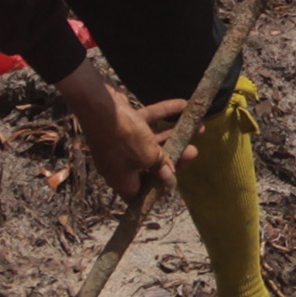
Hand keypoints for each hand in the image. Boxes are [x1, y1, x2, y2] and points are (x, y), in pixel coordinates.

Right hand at [56, 62, 187, 199]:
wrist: (98, 104)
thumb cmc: (123, 136)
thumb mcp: (148, 156)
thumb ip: (161, 167)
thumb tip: (169, 180)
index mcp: (122, 180)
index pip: (142, 192)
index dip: (159, 188)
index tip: (174, 180)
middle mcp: (119, 164)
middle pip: (151, 166)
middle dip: (173, 156)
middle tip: (192, 150)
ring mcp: (120, 144)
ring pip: (151, 142)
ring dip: (173, 134)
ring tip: (198, 127)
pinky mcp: (122, 124)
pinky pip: (145, 121)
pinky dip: (162, 114)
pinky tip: (182, 104)